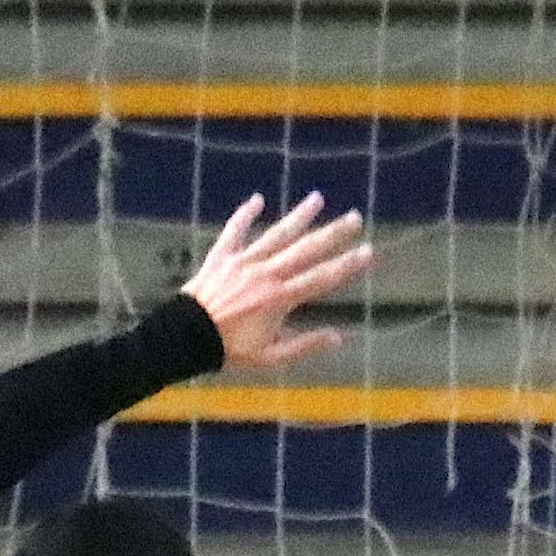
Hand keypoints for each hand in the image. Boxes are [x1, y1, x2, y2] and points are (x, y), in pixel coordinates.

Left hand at [177, 192, 374, 369]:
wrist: (186, 337)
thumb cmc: (229, 350)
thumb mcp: (271, 357)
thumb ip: (304, 345)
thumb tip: (338, 337)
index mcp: (281, 297)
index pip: (322, 278)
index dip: (348, 265)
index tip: (369, 251)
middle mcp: (266, 273)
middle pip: (306, 249)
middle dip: (332, 233)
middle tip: (354, 217)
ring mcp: (244, 261)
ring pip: (276, 234)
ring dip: (298, 216)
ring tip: (317, 198)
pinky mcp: (221, 257)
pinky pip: (234, 231)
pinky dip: (244, 214)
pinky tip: (257, 199)